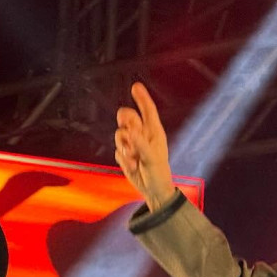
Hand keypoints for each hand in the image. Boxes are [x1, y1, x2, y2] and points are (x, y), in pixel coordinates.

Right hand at [115, 83, 176, 210]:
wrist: (153, 190)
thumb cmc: (158, 173)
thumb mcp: (151, 158)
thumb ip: (140, 144)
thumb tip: (130, 131)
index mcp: (154, 132)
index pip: (148, 110)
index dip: (142, 98)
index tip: (136, 86)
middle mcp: (143, 135)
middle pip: (128, 118)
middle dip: (125, 121)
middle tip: (126, 127)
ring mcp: (133, 145)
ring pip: (119, 134)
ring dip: (124, 146)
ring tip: (134, 158)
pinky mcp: (125, 155)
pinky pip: (117, 151)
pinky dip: (123, 159)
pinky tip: (132, 167)